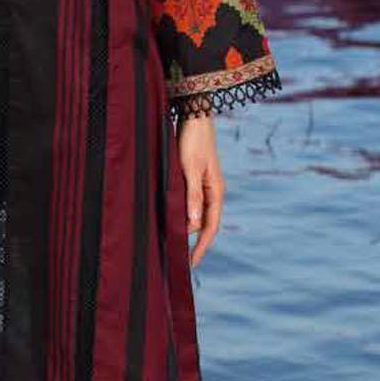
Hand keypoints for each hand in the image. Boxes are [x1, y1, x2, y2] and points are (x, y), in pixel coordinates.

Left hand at [177, 114, 222, 266]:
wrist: (193, 117)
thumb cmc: (193, 141)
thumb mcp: (191, 169)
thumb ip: (192, 195)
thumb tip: (192, 224)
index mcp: (215, 191)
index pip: (210, 227)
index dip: (200, 247)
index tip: (189, 264)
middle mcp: (210, 191)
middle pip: (200, 223)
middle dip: (188, 239)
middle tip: (171, 256)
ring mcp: (201, 185)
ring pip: (191, 212)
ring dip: (180, 224)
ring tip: (163, 238)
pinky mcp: (191, 178)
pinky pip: (185, 201)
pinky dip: (176, 211)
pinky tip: (164, 216)